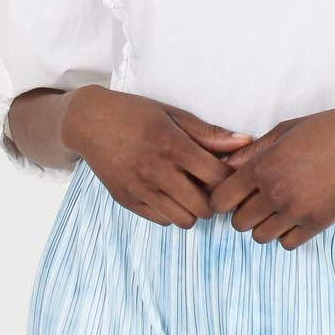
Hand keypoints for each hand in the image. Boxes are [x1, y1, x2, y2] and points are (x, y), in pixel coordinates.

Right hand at [62, 87, 251, 227]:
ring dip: (192, 209)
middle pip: (203, 207)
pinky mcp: (126, 200)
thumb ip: (209, 134)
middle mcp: (155, 170)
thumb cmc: (136, 114)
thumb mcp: (174, 115)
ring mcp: (139, 188)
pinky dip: (171, 212)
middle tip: (209, 187)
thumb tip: (245, 142)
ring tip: (189, 191)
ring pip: (183, 220)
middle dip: (213, 200)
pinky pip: (161, 220)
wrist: (88, 122)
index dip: (229, 179)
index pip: (216, 177)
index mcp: (172, 145)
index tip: (227, 173)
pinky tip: (169, 193)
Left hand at [205, 103, 334, 249]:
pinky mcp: (317, 223)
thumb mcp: (284, 131)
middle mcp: (275, 193)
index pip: (221, 200)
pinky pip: (287, 244)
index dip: (223, 197)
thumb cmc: (328, 129)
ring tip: (277, 207)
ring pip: (260, 236)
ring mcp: (297, 211)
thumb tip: (225, 167)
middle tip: (257, 199)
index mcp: (263, 166)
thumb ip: (252, 152)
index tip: (234, 192)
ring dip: (264, 224)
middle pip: (238, 223)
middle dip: (243, 211)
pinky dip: (286, 234)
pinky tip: (295, 216)